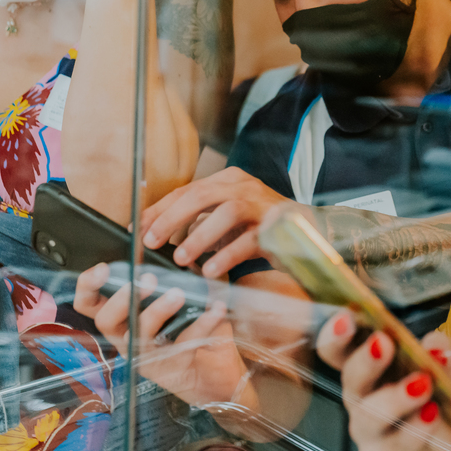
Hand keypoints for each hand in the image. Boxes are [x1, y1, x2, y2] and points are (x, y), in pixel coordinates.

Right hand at [74, 263, 251, 407]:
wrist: (218, 374)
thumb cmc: (192, 330)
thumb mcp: (183, 298)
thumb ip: (178, 275)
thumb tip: (184, 251)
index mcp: (122, 318)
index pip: (88, 303)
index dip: (88, 285)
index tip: (103, 268)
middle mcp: (126, 338)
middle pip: (105, 321)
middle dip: (122, 298)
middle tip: (146, 279)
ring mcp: (145, 356)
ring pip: (139, 335)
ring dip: (157, 310)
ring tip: (178, 293)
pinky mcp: (169, 369)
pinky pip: (183, 344)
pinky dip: (202, 323)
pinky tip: (217, 308)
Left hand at [140, 167, 296, 278]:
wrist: (312, 234)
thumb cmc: (260, 229)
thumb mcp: (226, 221)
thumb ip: (199, 223)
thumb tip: (159, 235)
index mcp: (229, 180)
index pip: (187, 190)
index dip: (160, 209)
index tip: (138, 229)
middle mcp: (245, 187)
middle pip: (202, 194)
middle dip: (172, 218)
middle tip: (151, 241)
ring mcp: (262, 205)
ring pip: (226, 212)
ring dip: (199, 236)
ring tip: (180, 258)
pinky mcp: (277, 227)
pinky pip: (249, 239)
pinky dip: (227, 255)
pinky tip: (211, 270)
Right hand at [316, 312, 450, 450]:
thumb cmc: (438, 399)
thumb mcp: (444, 372)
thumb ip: (441, 355)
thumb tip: (436, 344)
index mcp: (366, 372)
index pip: (336, 351)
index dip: (334, 335)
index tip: (347, 318)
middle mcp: (360, 403)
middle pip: (350, 383)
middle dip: (367, 362)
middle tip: (386, 344)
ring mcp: (369, 437)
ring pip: (370, 420)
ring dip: (395, 400)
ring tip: (424, 387)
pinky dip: (413, 436)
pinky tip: (432, 419)